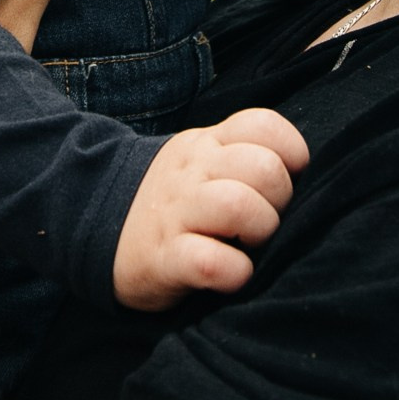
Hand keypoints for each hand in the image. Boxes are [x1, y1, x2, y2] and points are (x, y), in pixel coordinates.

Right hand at [111, 107, 309, 310]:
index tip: (286, 179)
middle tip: (265, 220)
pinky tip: (232, 274)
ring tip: (249, 244)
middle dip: (280, 199)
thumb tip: (302, 173)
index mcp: (207, 144)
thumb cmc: (172, 199)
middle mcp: (193, 172)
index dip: (290, 153)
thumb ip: (243, 154)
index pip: (263, 125)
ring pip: (238, 206)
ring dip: (259, 230)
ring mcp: (177, 213)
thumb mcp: (200, 161)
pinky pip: (210, 262)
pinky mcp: (164, 258)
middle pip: (263, 168)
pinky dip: (233, 273)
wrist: (95, 226)